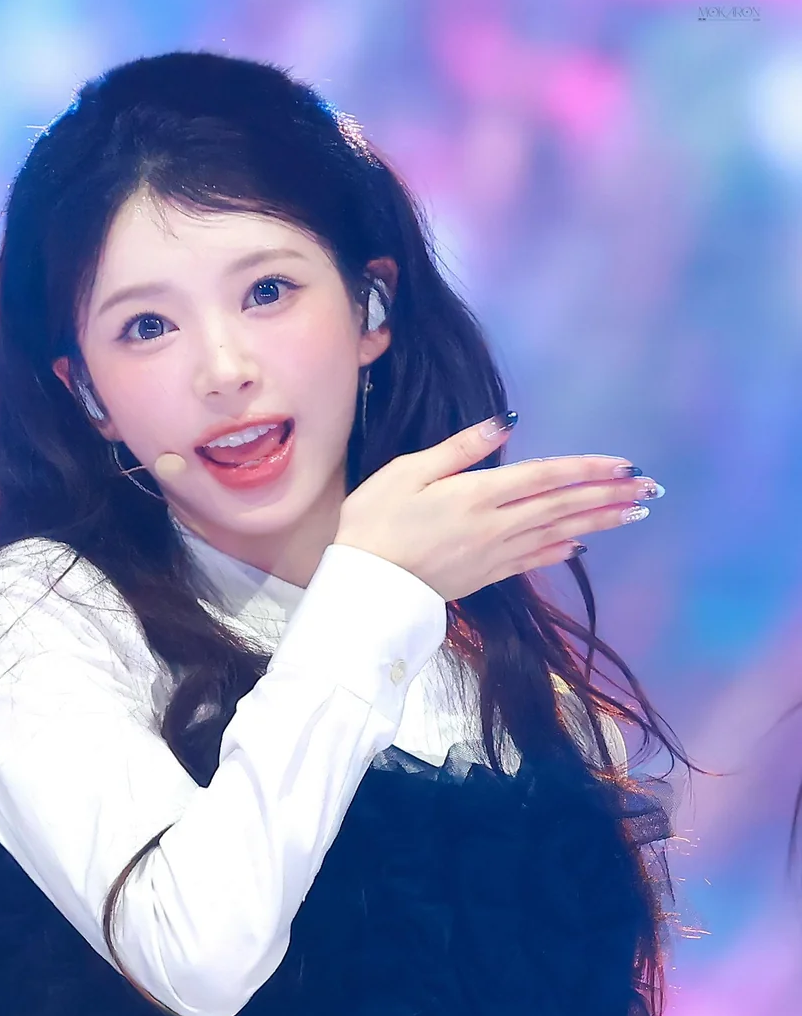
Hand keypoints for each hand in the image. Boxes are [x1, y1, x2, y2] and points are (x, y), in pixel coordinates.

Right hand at [333, 416, 660, 600]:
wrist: (365, 591)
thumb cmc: (373, 523)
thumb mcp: (407, 472)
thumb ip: (460, 449)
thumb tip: (506, 423)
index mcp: (478, 495)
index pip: (547, 476)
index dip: (589, 469)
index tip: (625, 463)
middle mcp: (496, 526)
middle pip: (564, 506)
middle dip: (610, 495)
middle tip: (651, 488)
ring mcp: (494, 555)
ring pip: (559, 533)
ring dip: (600, 521)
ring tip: (634, 512)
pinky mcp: (485, 577)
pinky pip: (534, 560)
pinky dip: (562, 550)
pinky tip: (583, 544)